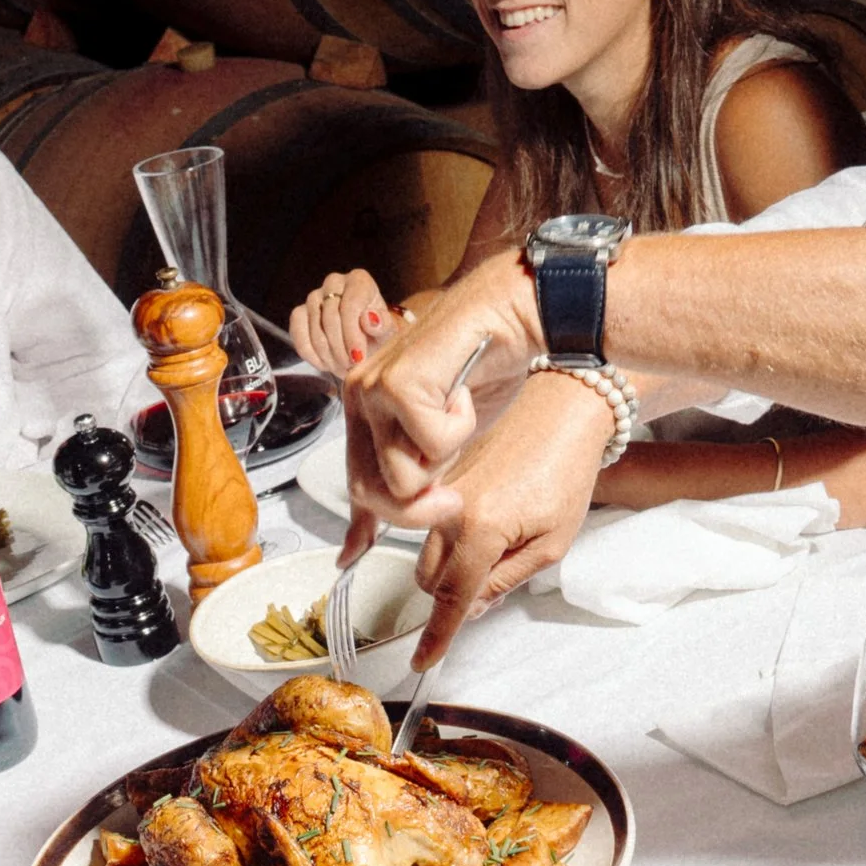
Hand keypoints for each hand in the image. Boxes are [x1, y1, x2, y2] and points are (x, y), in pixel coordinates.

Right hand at [290, 266, 393, 375]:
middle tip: (350, 366)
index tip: (358, 357)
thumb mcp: (386, 332)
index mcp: (359, 281)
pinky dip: (310, 353)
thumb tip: (370, 319)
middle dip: (340, 348)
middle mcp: (334, 282)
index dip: (352, 334)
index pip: (350, 306)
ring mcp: (314, 296)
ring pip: (314, 328)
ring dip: (327, 354)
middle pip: (330, 318)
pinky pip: (298, 333)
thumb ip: (382, 325)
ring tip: (341, 367)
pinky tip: (324, 364)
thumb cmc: (375, 333)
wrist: (360, 339)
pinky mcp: (299, 312)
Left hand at [342, 258, 535, 523]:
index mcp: (365, 409)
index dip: (362, 521)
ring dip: (444, 461)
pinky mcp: (398, 383)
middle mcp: (359, 396)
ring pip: (399, 477)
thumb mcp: (447, 436)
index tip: (353, 555)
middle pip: (369, 490)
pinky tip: (465, 392)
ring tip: (460, 418)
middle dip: (417, 509)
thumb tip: (388, 527)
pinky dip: (461, 427)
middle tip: (453, 497)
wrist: (513, 310)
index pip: (356, 479)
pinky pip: (431, 445)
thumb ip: (419, 473)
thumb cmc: (487, 365)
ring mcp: (373, 388)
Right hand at [399, 372, 620, 661]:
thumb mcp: (551, 543)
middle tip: (501, 576)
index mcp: (479, 528)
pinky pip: (432, 528)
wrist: (559, 414)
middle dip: (455, 593)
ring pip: (427, 555)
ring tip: (503, 544)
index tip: (423, 661)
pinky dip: (453, 540)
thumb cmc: (565, 471)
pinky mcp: (441, 482)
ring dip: (453, 567)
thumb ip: (505, 580)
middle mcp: (448, 510)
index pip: (451, 598)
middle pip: (429, 580)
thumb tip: (471, 607)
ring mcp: (440, 494)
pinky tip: (491, 523)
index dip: (438, 636)